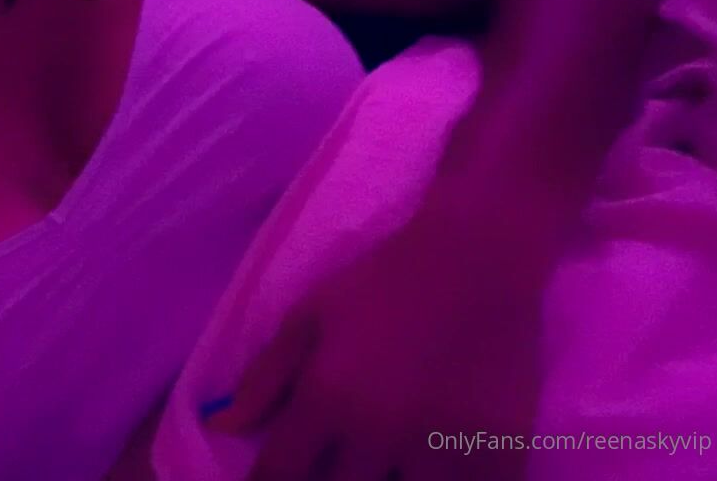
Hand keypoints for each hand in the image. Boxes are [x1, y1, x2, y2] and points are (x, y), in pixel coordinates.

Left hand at [206, 209, 547, 479]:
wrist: (477, 257)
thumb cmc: (383, 283)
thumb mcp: (309, 317)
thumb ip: (265, 378)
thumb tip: (220, 428)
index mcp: (326, 399)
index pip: (278, 475)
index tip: (276, 480)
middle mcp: (377, 433)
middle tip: (335, 459)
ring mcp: (439, 449)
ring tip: (382, 463)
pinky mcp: (496, 453)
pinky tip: (433, 468)